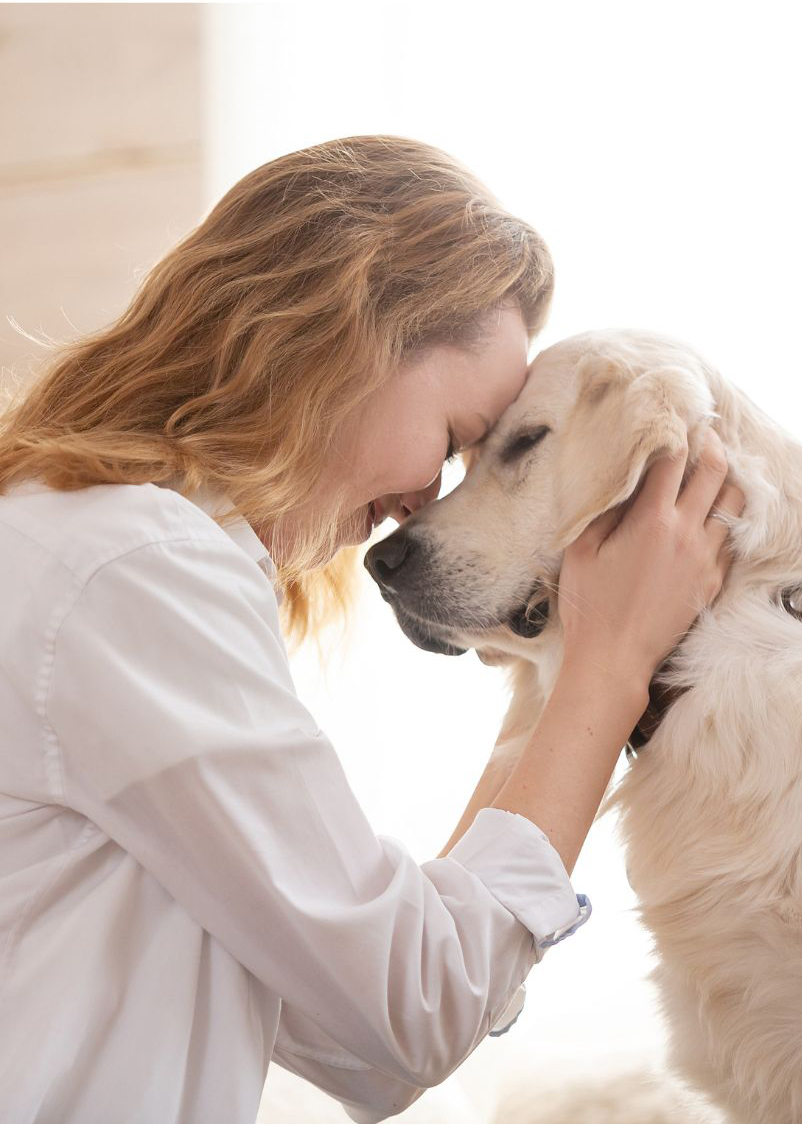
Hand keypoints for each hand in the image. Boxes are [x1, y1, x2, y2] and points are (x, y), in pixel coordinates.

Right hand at [557, 429, 744, 689]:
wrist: (614, 659)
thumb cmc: (589, 605)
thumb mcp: (581, 550)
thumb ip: (603, 509)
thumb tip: (620, 479)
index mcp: (652, 521)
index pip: (673, 460)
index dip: (675, 433)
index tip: (672, 419)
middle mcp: (687, 534)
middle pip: (714, 473)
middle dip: (710, 446)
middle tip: (703, 433)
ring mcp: (705, 559)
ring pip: (734, 504)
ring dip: (726, 480)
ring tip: (714, 470)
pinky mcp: (712, 583)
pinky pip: (731, 539)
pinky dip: (726, 518)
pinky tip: (714, 515)